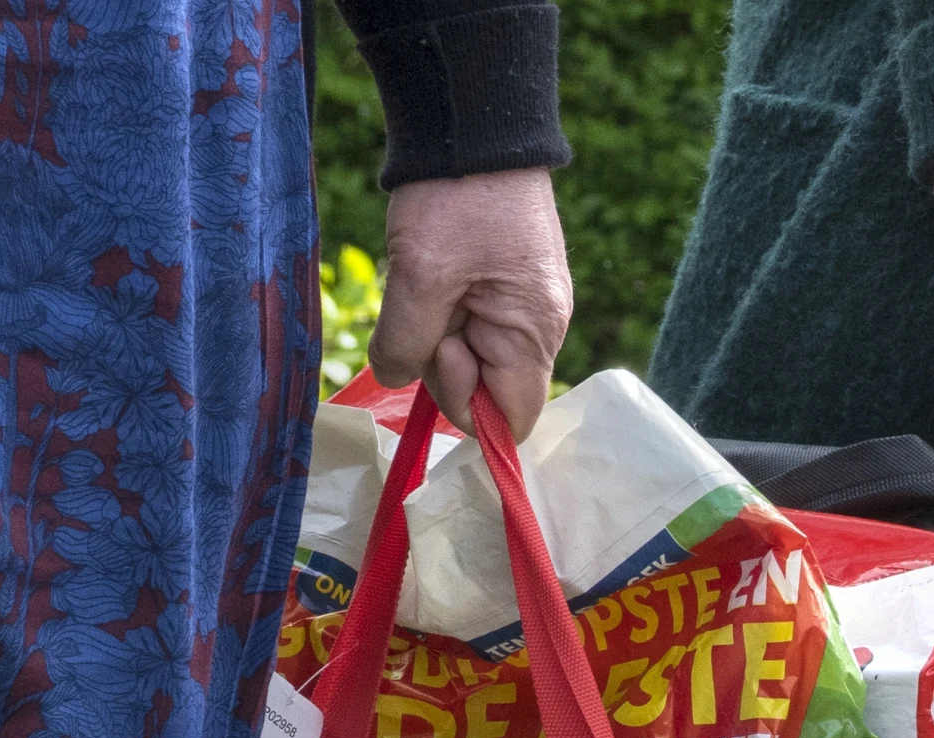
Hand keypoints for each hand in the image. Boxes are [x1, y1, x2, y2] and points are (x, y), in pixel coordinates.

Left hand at [371, 168, 570, 438]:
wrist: (473, 123)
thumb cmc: (456, 198)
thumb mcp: (420, 277)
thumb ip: (407, 345)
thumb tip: (396, 378)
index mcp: (533, 332)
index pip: (511, 419)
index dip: (467, 409)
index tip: (439, 359)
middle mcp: (538, 326)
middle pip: (483, 389)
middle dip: (442, 362)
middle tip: (427, 305)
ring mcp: (520, 304)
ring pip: (466, 355)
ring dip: (433, 332)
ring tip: (428, 278)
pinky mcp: (500, 284)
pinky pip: (463, 322)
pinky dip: (437, 309)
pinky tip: (432, 272)